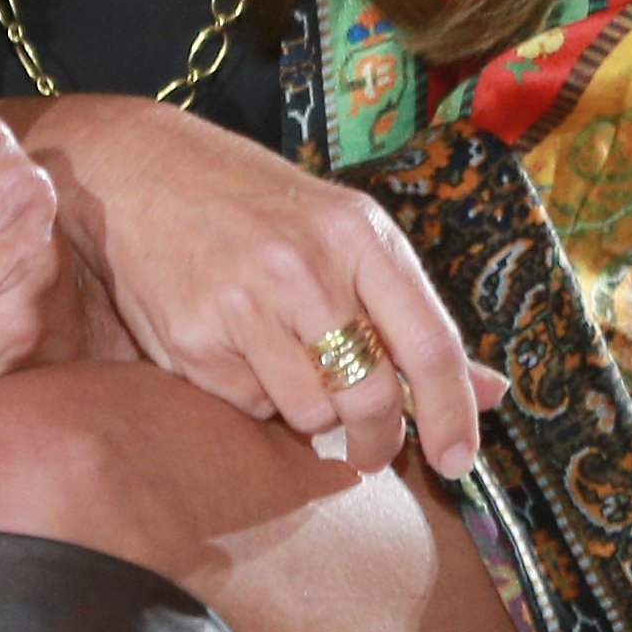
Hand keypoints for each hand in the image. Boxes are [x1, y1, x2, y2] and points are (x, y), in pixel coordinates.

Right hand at [25, 96, 500, 479]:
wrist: (139, 172)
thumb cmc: (256, 206)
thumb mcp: (345, 233)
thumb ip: (413, 314)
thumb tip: (493, 392)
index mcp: (359, 233)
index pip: (429, 342)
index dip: (453, 413)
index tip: (457, 460)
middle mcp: (307, 266)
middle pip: (371, 394)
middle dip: (378, 440)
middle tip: (371, 452)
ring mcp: (247, 304)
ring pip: (309, 413)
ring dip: (307, 412)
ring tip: (284, 365)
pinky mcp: (195, 340)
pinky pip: (247, 407)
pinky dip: (251, 397)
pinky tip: (234, 348)